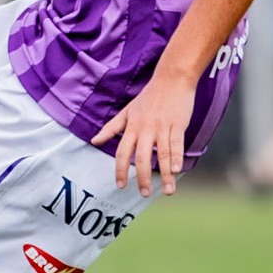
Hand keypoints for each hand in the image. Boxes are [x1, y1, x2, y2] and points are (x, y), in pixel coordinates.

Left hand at [91, 69, 195, 196]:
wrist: (171, 78)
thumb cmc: (149, 96)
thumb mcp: (127, 111)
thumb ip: (111, 128)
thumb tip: (94, 141)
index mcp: (132, 127)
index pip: (122, 152)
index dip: (119, 170)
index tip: (120, 185)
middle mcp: (146, 129)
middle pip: (141, 157)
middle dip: (142, 178)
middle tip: (144, 194)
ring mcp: (162, 127)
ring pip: (162, 155)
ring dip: (165, 175)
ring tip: (167, 191)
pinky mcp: (178, 124)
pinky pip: (177, 144)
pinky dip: (177, 158)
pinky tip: (176, 171)